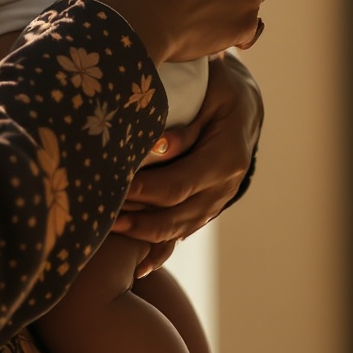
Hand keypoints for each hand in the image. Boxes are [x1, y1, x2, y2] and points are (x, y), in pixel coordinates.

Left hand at [113, 51, 263, 246]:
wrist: (247, 101)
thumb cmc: (223, 86)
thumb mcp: (212, 91)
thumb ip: (187, 124)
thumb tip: (159, 147)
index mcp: (227, 156)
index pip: (180, 184)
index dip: (146, 191)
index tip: (114, 189)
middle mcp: (227, 184)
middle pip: (180, 214)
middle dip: (140, 220)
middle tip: (104, 219)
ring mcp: (221, 198)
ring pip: (183, 227)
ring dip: (147, 234)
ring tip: (111, 232)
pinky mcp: (211, 203)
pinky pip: (187, 228)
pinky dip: (164, 245)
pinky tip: (141, 265)